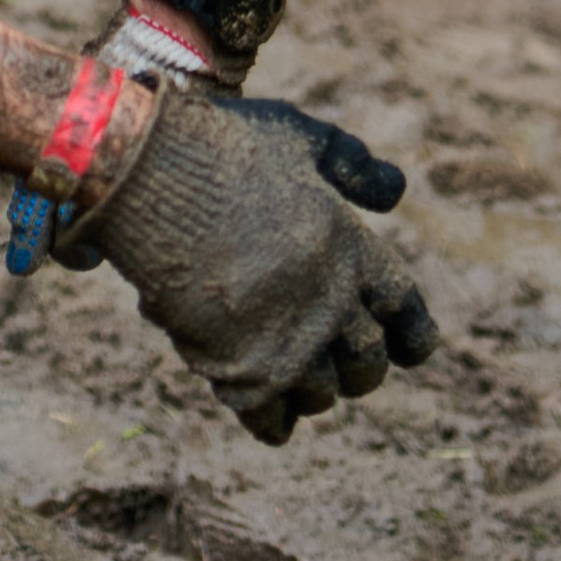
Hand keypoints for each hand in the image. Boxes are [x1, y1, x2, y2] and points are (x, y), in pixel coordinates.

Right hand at [80, 81, 437, 445]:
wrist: (146, 171)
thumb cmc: (219, 145)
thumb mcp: (298, 136)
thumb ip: (351, 164)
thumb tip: (395, 194)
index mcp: (349, 246)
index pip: (402, 306)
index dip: (413, 336)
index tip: (414, 354)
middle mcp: (328, 299)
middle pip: (366, 360)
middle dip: (362, 371)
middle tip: (350, 374)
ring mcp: (284, 336)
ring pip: (320, 392)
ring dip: (315, 394)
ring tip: (302, 388)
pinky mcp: (235, 364)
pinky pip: (267, 414)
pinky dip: (273, 422)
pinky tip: (274, 424)